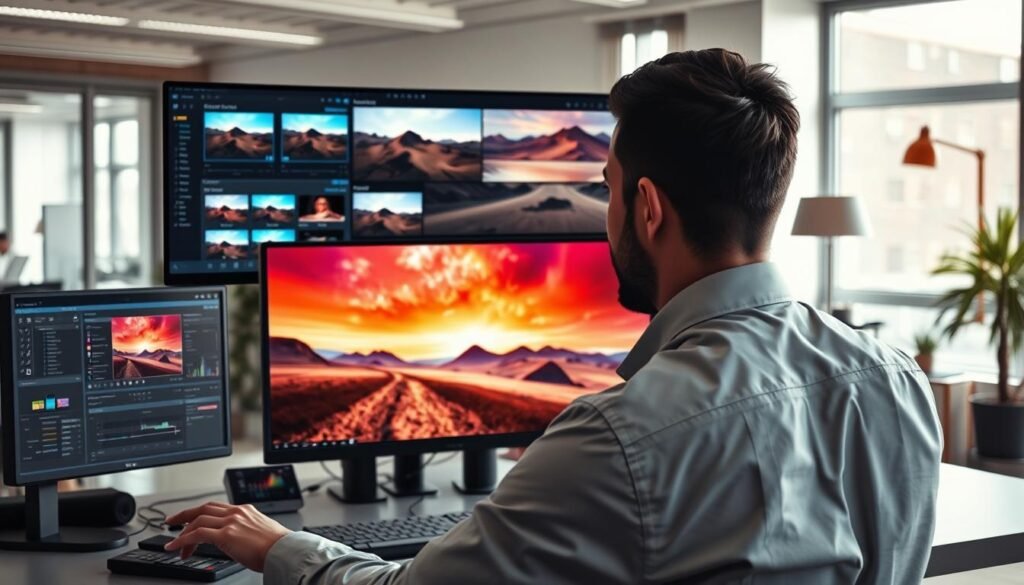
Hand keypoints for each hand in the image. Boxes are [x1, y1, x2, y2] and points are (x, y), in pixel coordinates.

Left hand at [163, 501, 291, 571]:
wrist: (284, 551)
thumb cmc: (277, 546)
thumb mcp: (260, 532)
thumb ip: (245, 531)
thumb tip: (236, 541)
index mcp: (245, 510)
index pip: (216, 507)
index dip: (200, 513)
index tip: (191, 519)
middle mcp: (236, 512)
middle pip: (203, 508)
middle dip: (184, 515)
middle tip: (172, 522)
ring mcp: (230, 522)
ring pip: (197, 520)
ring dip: (182, 533)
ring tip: (174, 544)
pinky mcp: (225, 535)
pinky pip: (196, 535)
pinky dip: (182, 541)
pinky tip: (175, 548)